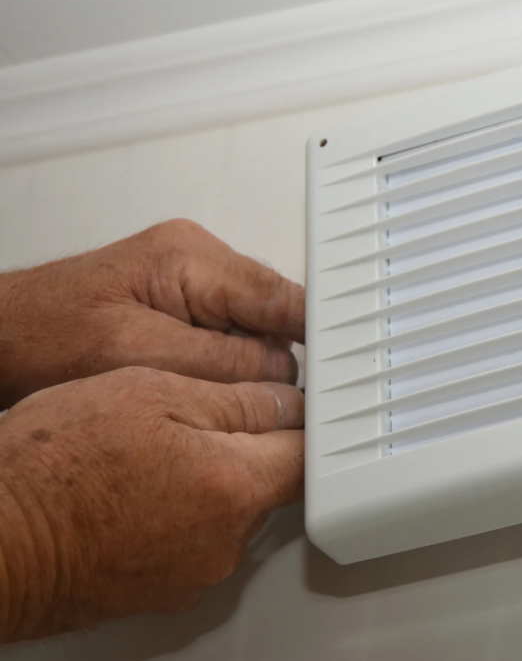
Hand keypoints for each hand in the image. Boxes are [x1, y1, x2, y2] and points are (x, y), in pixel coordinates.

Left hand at [0, 220, 304, 408]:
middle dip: (268, 361)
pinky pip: (227, 338)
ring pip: (252, 332)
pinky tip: (194, 386)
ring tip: (202, 392)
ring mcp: (190, 280)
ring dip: (243, 368)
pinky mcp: (180, 302)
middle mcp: (197, 261)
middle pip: (275, 315)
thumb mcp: (135, 356)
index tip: (342, 373)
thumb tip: (282, 374)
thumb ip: (220, 362)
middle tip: (255, 402)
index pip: (284, 295)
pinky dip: (223, 367)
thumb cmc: (40, 337)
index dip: (318, 334)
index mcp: (191, 258)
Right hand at [0, 367, 303, 641]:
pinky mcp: (161, 590)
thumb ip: (238, 399)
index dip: (302, 419)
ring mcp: (194, 572)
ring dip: (209, 480)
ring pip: (230, 511)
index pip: (308, 453)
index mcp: (235, 486)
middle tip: (193, 419)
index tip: (288, 401)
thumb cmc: (54, 467)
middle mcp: (225, 541)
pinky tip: (136, 490)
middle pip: (270, 482)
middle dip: (248, 447)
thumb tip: (287, 401)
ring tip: (152, 455)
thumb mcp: (153, 392)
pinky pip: (193, 540)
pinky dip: (177, 513)